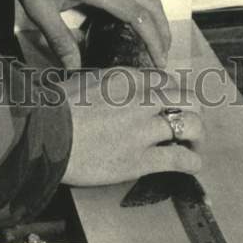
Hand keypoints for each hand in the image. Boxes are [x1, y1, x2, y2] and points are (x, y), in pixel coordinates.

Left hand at [5, 0, 170, 70]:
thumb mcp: (40, 9)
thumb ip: (59, 39)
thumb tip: (74, 67)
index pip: (138, 16)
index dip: (153, 40)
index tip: (159, 61)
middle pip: (150, 2)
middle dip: (162, 30)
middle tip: (163, 56)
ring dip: (157, 15)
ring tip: (157, 38)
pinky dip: (145, 3)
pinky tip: (137, 16)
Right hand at [61, 69, 203, 185]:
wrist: (46, 135)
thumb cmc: (58, 108)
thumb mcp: (88, 80)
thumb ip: (112, 82)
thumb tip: (123, 88)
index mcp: (127, 78)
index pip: (166, 80)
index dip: (174, 93)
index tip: (173, 103)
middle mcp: (141, 99)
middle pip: (186, 98)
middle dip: (191, 111)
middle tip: (188, 122)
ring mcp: (143, 129)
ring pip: (190, 125)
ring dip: (196, 136)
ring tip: (194, 144)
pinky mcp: (141, 160)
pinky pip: (180, 158)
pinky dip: (192, 162)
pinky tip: (192, 164)